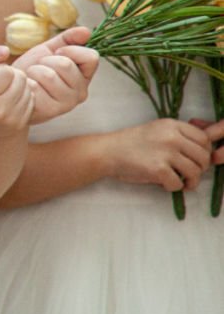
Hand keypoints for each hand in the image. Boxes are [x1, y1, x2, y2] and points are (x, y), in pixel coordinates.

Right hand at [0, 63, 33, 142]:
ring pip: (28, 89)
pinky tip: (5, 101)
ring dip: (16, 86)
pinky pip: (30, 101)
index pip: (7, 71)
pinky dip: (20, 97)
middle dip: (9, 76)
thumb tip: (6, 51)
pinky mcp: (18, 127)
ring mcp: (10, 122)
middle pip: (21, 79)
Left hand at [6, 26, 97, 123]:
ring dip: (34, 71)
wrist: (11, 88)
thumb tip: (86, 31)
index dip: (70, 50)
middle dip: (46, 60)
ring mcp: (67, 103)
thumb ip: (68, 39)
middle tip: (40, 68)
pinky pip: (36, 87)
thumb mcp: (50, 50)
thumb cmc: (33, 69)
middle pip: (66, 64)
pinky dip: (27, 82)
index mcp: (84, 76)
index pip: (91, 57)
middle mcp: (81, 92)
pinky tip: (28, 89)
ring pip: (49, 75)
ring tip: (33, 78)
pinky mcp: (50, 110)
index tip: (57, 54)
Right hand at [104, 119, 218, 190]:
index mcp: (172, 125)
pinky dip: (174, 187)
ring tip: (181, 182)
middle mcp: (171, 137)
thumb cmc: (131, 142)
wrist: (107, 152)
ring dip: (190, 181)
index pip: (204, 139)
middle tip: (189, 173)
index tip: (194, 159)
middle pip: (203, 157)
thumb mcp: (156, 129)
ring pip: (195, 172)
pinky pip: (178, 184)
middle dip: (200, 169)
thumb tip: (207, 136)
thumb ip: (179, 133)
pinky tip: (165, 184)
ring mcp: (165, 153)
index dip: (203, 152)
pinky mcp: (158, 169)